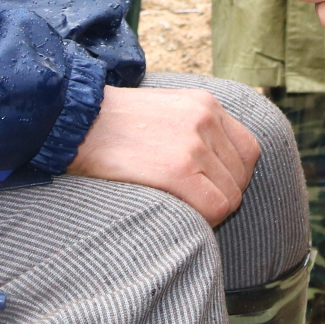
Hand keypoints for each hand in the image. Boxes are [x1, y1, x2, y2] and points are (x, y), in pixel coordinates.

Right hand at [66, 85, 259, 226]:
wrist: (76, 122)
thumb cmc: (113, 124)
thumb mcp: (165, 109)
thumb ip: (194, 128)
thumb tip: (215, 165)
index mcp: (206, 104)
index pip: (248, 150)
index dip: (235, 176)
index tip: (211, 188)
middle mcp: (206, 119)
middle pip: (242, 175)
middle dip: (223, 195)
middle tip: (193, 204)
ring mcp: (193, 144)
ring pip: (231, 195)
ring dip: (212, 210)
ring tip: (184, 209)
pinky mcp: (177, 170)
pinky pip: (214, 207)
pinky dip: (206, 220)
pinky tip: (183, 215)